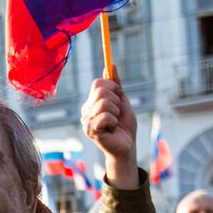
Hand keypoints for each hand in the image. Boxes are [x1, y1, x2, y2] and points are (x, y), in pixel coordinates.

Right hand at [81, 73, 138, 189]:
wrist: (127, 146)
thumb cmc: (124, 127)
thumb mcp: (123, 102)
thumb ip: (116, 85)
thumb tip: (111, 65)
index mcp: (92, 102)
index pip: (98, 82)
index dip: (113, 87)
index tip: (118, 98)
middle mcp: (86, 110)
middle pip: (101, 90)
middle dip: (116, 100)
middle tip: (117, 113)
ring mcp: (86, 121)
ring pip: (104, 103)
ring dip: (116, 112)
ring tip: (115, 122)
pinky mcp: (90, 131)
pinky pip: (105, 116)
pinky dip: (114, 121)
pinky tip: (112, 129)